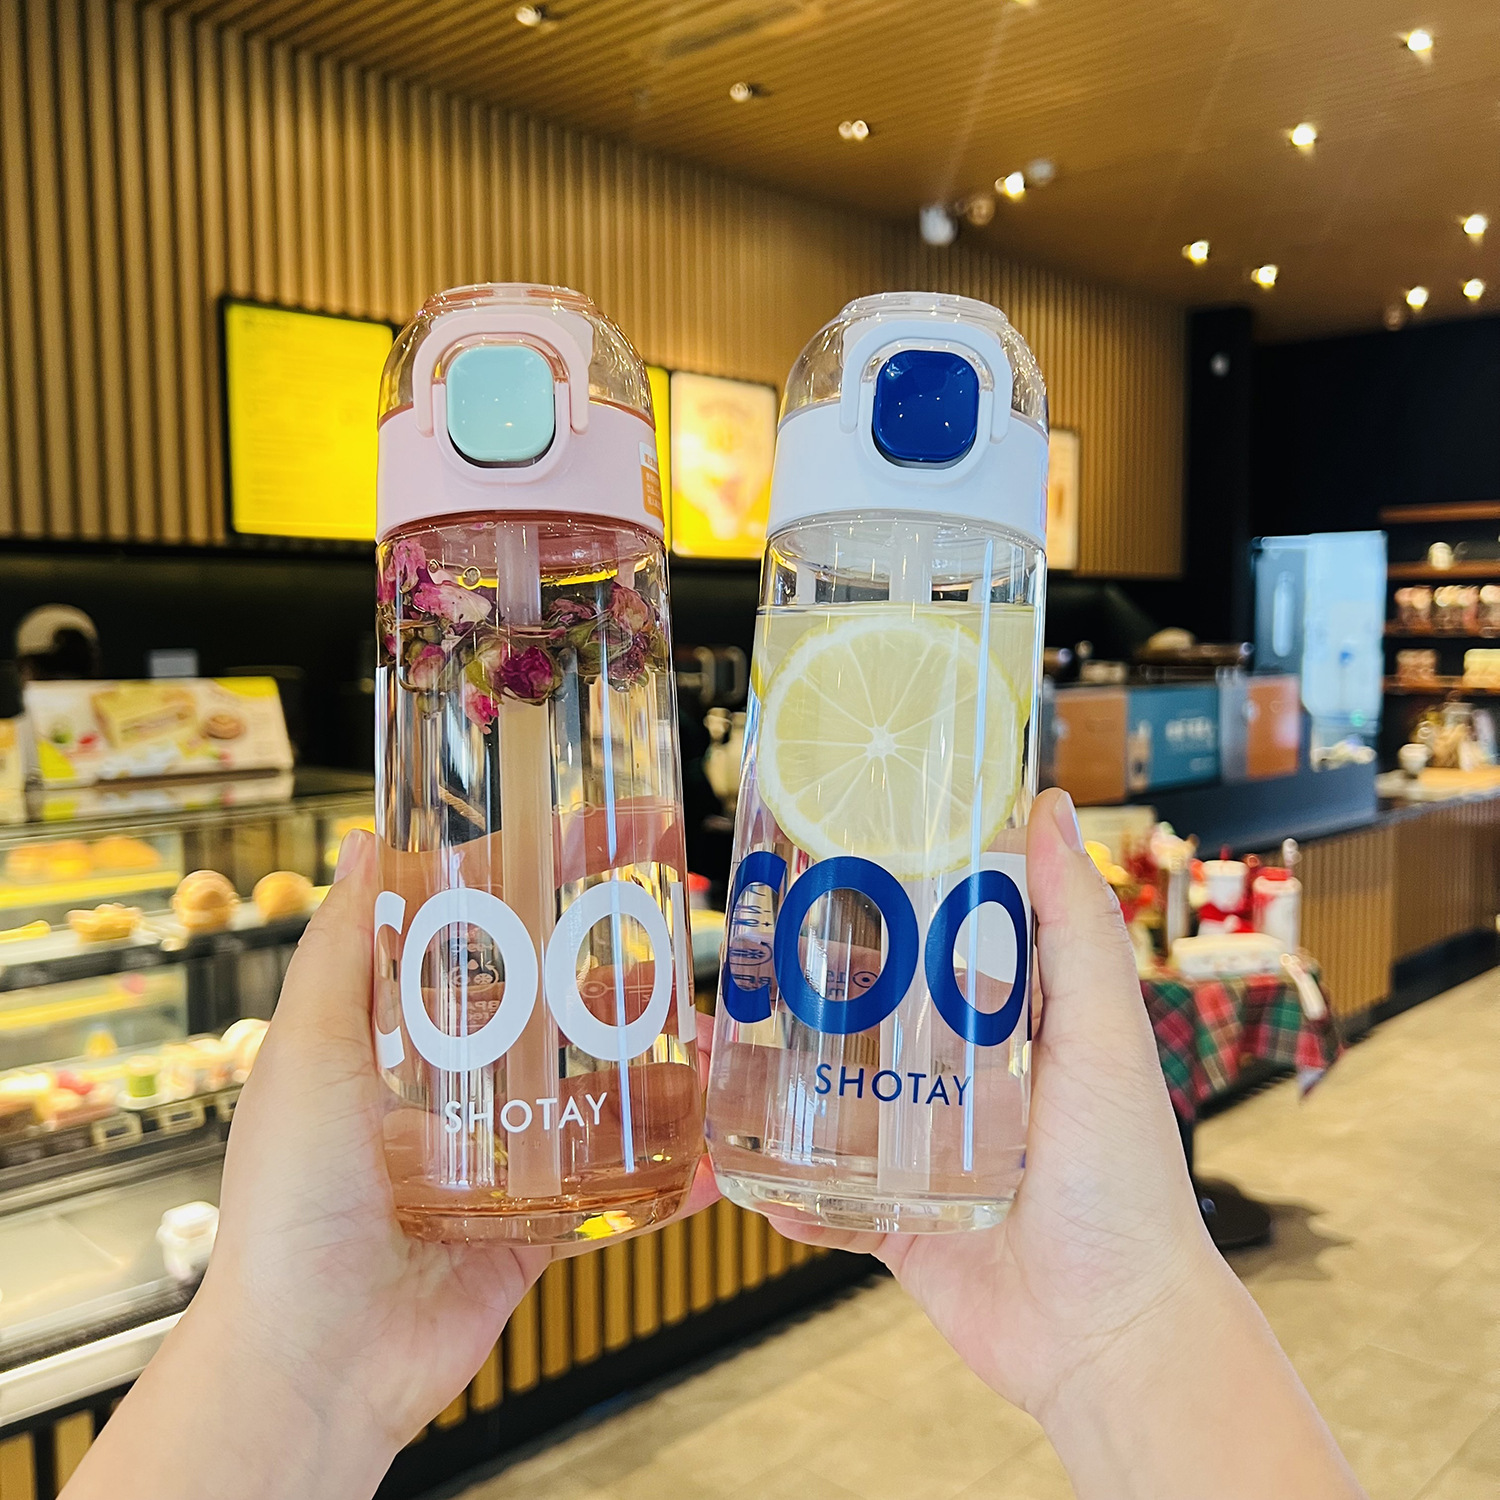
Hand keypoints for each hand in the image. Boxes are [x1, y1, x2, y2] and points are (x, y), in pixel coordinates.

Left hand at [65, 830, 715, 1498]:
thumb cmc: (291, 1205)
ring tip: (714, 1038)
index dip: (555, 869)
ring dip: (663, 1058)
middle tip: (686, 925)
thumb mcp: (306, 1054)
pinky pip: (617, 1185)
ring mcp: (508, 1151)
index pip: (491, 927)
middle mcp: (461, 1083)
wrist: (314, 1361)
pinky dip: (671, 1170)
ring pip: (603, 1085)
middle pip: (560, 997)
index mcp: (406, 1034)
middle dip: (626, 960)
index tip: (619, 829)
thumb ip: (339, 949)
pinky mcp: (541, 1221)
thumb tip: (367, 840)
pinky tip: (715, 1150)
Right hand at [768, 789, 1362, 1499]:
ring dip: (783, 1084)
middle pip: (875, 1018)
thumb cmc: (1123, 1180)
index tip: (829, 860)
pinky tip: (737, 1168)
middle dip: (815, 990)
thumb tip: (1051, 805)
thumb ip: (1075, 928)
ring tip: (719, 1050)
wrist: (1109, 1336)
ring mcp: (927, 1155)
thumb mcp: (1104, 1036)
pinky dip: (784, 1188)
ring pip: (837, 1104)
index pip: (944, 943)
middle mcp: (966, 1085)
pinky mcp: (898, 1223)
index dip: (891, 899)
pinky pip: (825, 1200)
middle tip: (749, 953)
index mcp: (1015, 1029)